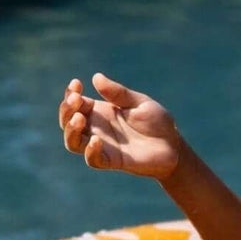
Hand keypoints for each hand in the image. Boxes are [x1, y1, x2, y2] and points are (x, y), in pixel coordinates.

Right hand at [58, 73, 181, 178]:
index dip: (71, 94)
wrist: (174, 146)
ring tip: (79, 119)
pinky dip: (90, 151)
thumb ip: (119, 93)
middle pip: (68, 122)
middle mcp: (96, 128)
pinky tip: (96, 139)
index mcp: (100, 112)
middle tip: (75, 100)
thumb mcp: (139, 102)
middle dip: (66, 110)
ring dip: (71, 130)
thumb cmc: (156, 122)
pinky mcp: (112, 161)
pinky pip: (93, 160)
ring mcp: (102, 145)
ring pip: (73, 142)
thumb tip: (96, 77)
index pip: (75, 103)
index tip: (77, 83)